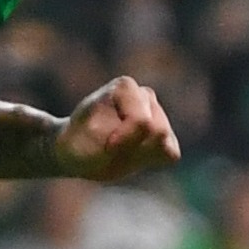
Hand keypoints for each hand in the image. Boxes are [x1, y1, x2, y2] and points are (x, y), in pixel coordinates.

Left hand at [53, 77, 179, 183]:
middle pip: (159, 132)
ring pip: (166, 144)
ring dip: (141, 155)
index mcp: (124, 87)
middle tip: (111, 149)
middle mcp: (144, 94)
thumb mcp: (88, 144)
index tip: (106, 145)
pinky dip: (152, 161)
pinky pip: (171, 155)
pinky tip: (132, 155)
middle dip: (135, 148)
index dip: (124, 141)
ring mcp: (157, 112)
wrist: (77, 153)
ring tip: (120, 151)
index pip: (142, 122)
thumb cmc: (79, 146)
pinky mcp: (166, 133)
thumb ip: (119, 141)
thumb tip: (158, 142)